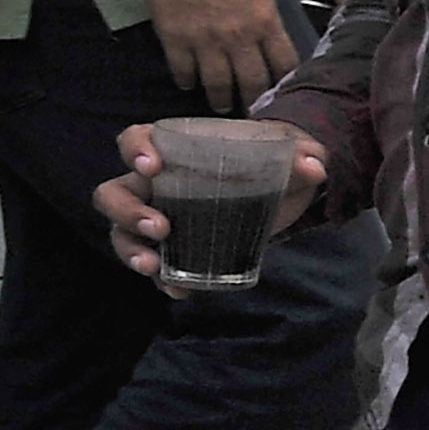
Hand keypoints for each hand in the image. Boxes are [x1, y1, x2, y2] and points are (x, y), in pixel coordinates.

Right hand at [94, 121, 322, 288]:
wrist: (279, 195)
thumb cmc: (268, 164)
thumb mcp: (286, 155)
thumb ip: (302, 153)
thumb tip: (315, 165)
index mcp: (173, 149)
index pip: (134, 139)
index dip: (135, 149)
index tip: (153, 165)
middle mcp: (153, 184)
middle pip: (113, 193)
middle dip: (127, 211)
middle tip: (161, 227)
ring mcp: (156, 217)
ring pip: (121, 232)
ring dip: (131, 250)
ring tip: (153, 266)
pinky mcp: (172, 249)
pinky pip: (152, 266)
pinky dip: (162, 280)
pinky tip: (180, 290)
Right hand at [139, 0, 300, 109]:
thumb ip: (268, 21)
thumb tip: (276, 47)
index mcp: (265, 22)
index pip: (285, 64)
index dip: (286, 83)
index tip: (284, 94)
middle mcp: (238, 37)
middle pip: (253, 83)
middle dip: (255, 102)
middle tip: (253, 112)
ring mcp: (205, 42)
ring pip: (218, 86)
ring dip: (221, 100)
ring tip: (222, 107)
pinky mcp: (175, 41)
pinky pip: (184, 74)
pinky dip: (188, 82)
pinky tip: (190, 84)